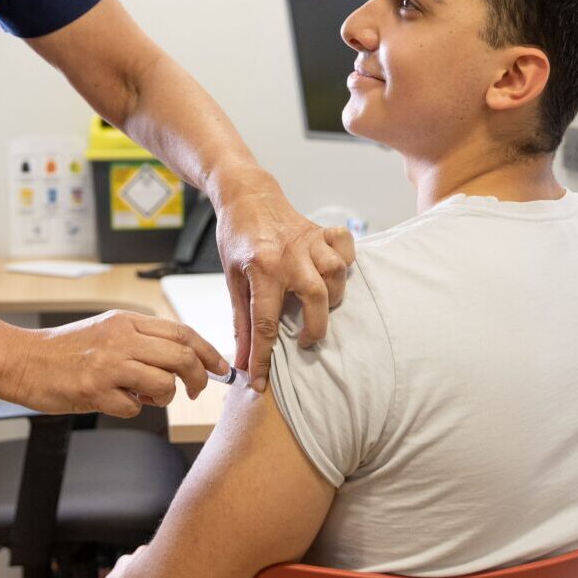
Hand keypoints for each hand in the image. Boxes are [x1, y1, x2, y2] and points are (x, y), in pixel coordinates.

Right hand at [6, 311, 227, 418]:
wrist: (22, 359)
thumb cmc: (64, 350)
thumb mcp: (106, 331)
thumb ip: (140, 342)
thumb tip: (178, 363)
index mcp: (126, 321)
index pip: (182, 332)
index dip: (208, 351)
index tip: (221, 367)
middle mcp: (121, 338)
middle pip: (182, 356)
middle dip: (199, 378)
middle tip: (197, 390)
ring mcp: (108, 364)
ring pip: (164, 383)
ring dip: (164, 397)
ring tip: (146, 396)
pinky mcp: (95, 390)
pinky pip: (134, 408)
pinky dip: (132, 409)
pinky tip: (116, 402)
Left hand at [215, 173, 354, 392]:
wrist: (246, 195)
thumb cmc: (237, 238)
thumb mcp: (232, 279)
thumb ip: (241, 320)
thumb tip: (242, 359)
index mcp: (261, 269)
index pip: (264, 324)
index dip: (262, 358)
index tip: (259, 382)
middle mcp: (289, 256)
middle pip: (315, 299)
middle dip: (314, 329)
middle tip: (302, 339)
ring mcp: (308, 241)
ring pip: (336, 273)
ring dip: (332, 295)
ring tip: (317, 304)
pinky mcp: (321, 231)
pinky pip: (345, 244)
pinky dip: (345, 259)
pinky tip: (332, 271)